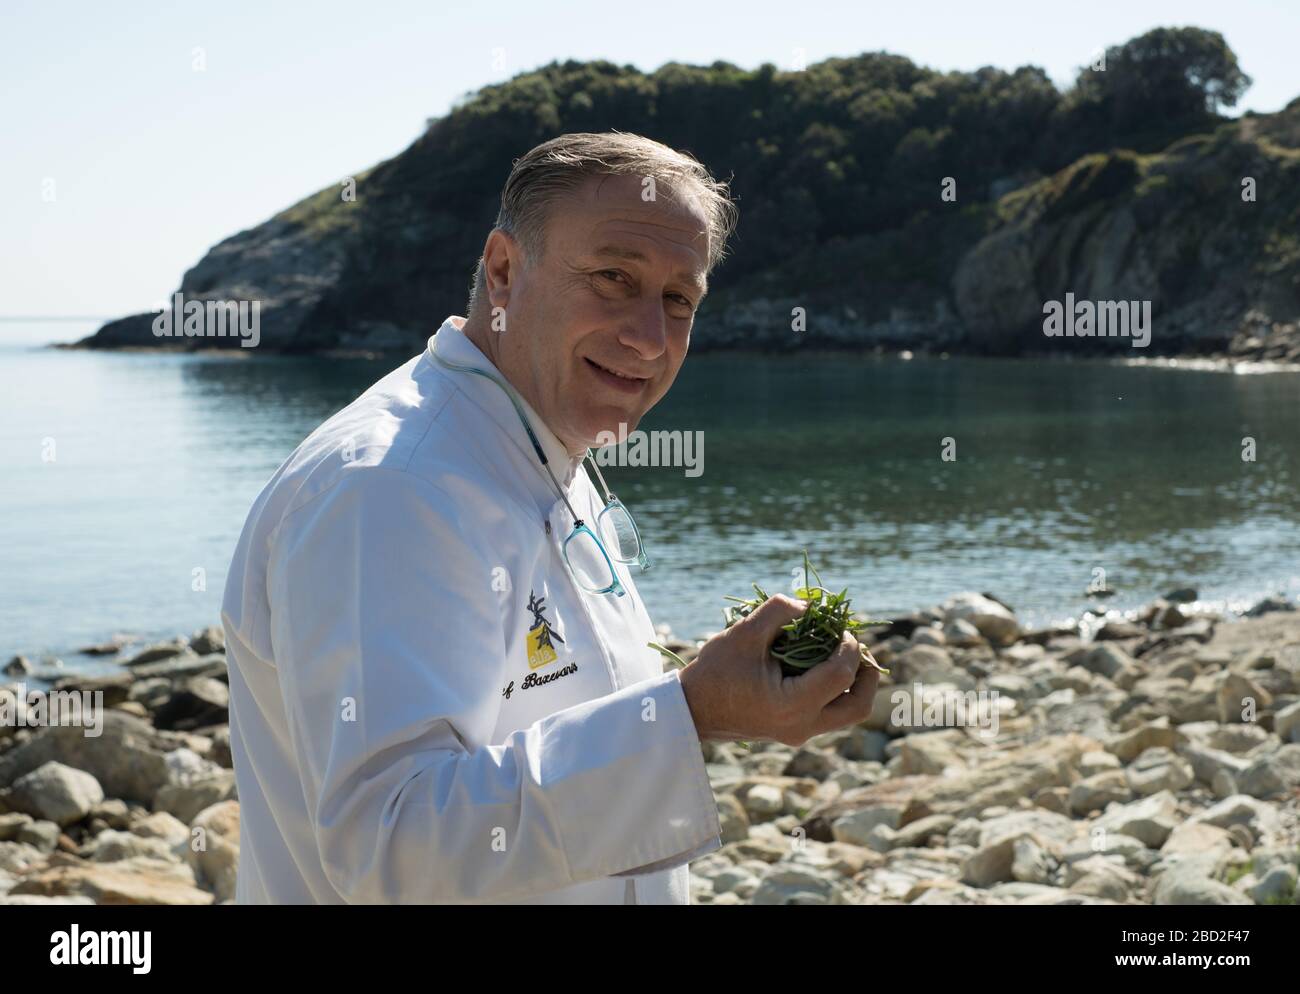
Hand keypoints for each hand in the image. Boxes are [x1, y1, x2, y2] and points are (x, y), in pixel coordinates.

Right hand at [677, 594, 879, 746]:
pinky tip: (820, 664)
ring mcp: (800, 734)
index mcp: (792, 705)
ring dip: (855, 682)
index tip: (836, 626)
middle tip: (855, 644)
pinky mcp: (795, 732)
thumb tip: (812, 607)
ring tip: (842, 653)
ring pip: (849, 713)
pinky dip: (837, 689)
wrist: (692, 710)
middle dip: (867, 671)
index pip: (843, 674)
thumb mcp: (745, 632)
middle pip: (860, 705)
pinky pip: (831, 713)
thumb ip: (780, 611)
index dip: (849, 645)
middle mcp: (802, 726)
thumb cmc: (715, 671)